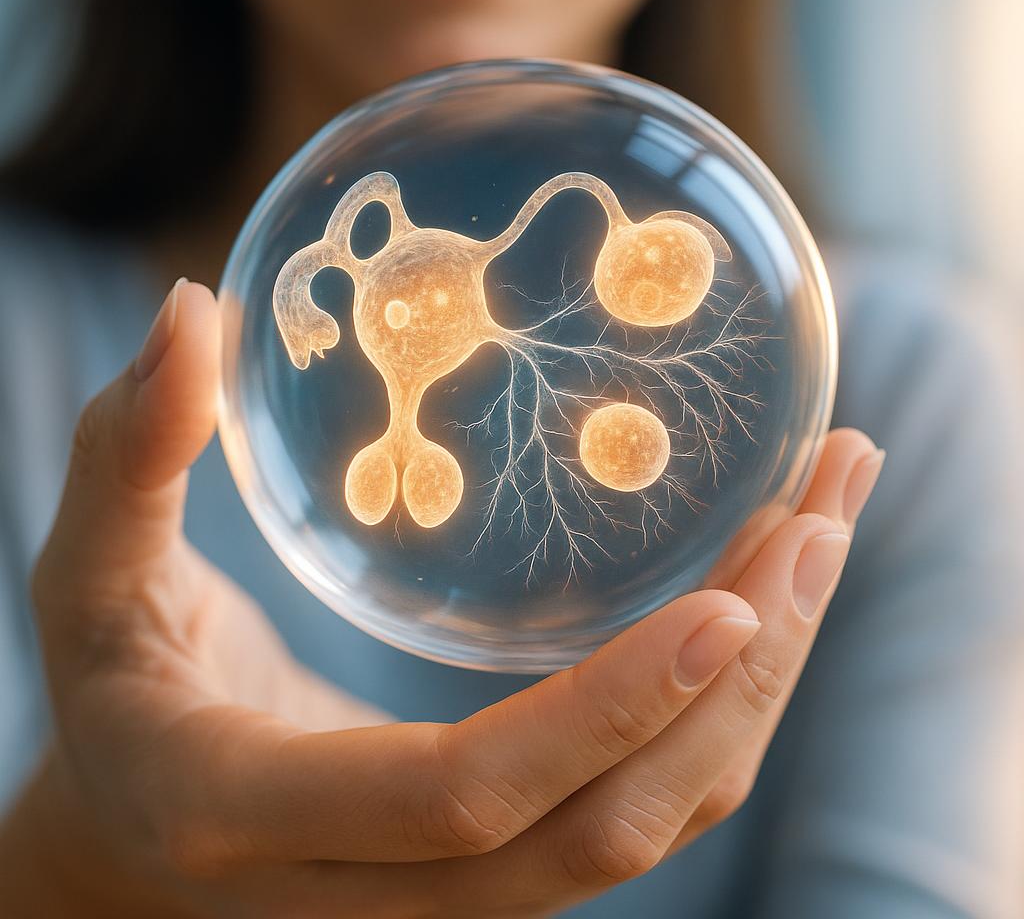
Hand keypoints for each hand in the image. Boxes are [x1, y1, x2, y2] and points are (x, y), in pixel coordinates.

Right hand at [0, 280, 881, 917]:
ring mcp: (454, 898)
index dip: (603, 715)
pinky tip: (758, 589)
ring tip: (823, 529)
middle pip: (603, 829)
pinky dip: (717, 705)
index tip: (729, 598)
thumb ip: (128, 454)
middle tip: (824, 515)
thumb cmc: (109, 688)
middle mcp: (373, 893)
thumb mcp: (87, 574)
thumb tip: (190, 313)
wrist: (130, 838)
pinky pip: (640, 802)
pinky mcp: (502, 860)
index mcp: (252, 817)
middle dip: (737, 686)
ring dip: (757, 688)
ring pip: (647, 827)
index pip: (463, 800)